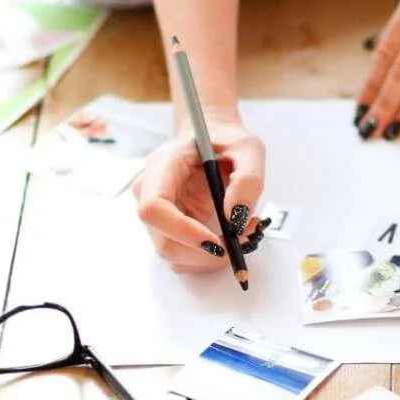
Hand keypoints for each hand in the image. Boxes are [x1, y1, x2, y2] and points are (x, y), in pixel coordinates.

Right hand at [132, 118, 266, 272]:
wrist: (216, 142)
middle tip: (243, 240)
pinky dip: (210, 257)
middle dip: (205, 253)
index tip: (216, 242)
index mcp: (163, 166)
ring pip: (174, 255)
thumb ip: (248, 180)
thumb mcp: (249, 150)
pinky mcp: (169, 229)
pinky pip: (184, 256)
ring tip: (243, 233)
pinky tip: (230, 237)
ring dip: (211, 258)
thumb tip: (236, 218)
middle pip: (164, 242)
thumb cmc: (227, 142)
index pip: (154, 209)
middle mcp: (150, 192)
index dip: (182, 231)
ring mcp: (158, 215)